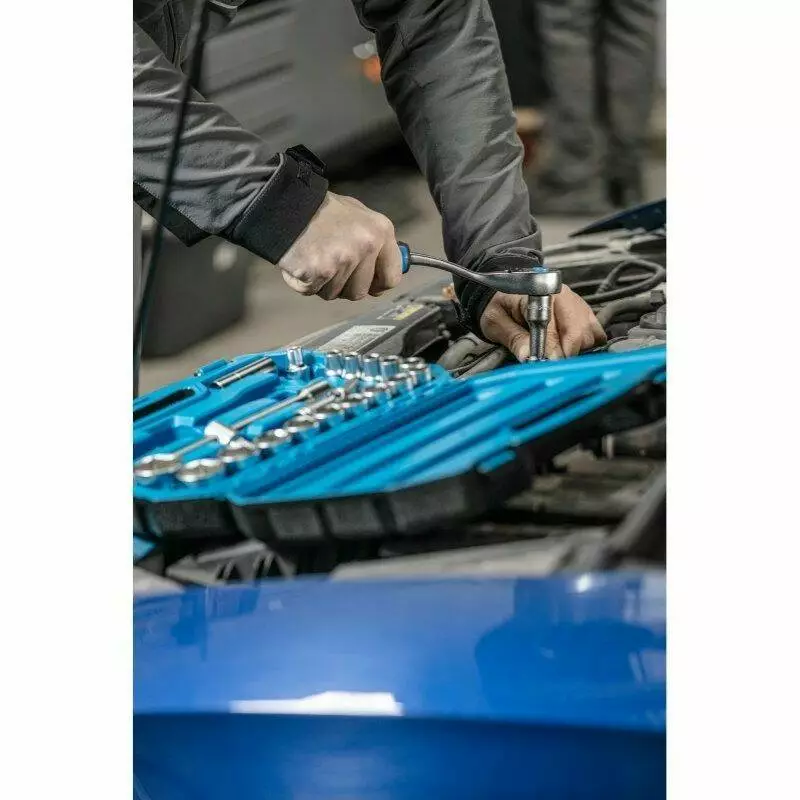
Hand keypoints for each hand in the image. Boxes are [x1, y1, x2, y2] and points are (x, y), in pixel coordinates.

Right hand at [277, 192, 402, 299]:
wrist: (286, 204)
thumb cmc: (321, 211)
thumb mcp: (358, 216)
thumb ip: (375, 245)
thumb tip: (383, 276)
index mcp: (381, 232)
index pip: (391, 278)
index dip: (377, 285)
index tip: (368, 284)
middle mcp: (366, 246)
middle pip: (360, 292)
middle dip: (344, 286)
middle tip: (330, 265)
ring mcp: (343, 260)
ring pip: (336, 294)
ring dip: (322, 284)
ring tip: (314, 259)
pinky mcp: (320, 272)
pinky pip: (313, 291)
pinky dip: (304, 283)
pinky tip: (301, 263)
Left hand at [479, 285, 606, 360]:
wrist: (502, 292)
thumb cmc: (499, 304)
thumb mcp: (496, 322)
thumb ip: (514, 339)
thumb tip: (529, 357)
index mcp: (540, 294)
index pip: (554, 328)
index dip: (551, 351)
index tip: (546, 365)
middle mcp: (563, 296)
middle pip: (579, 333)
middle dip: (564, 354)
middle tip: (549, 364)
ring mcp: (576, 304)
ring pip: (589, 335)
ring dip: (575, 350)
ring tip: (554, 353)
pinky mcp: (583, 313)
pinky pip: (595, 333)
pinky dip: (586, 345)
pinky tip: (569, 348)